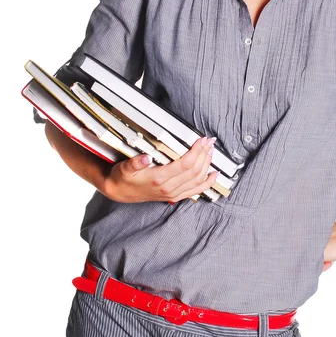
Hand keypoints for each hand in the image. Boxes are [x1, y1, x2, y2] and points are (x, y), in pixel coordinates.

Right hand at [102, 136, 218, 203]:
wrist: (120, 192)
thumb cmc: (124, 177)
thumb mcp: (125, 167)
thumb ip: (135, 162)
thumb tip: (145, 157)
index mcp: (159, 179)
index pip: (185, 164)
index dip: (196, 151)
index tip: (202, 140)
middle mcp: (169, 188)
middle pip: (194, 171)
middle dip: (204, 154)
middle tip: (209, 141)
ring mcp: (173, 193)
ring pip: (198, 180)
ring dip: (207, 164)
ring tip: (211, 151)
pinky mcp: (175, 196)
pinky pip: (196, 191)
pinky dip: (207, 183)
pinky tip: (214, 175)